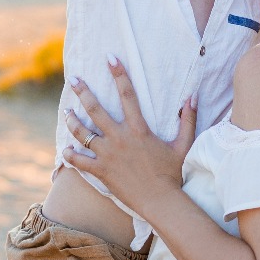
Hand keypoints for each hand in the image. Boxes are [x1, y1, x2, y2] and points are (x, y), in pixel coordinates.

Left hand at [65, 61, 194, 215]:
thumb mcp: (183, 144)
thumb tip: (193, 96)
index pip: (127, 95)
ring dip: (72, 121)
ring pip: (82, 133)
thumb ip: (188, 119)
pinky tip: (66, 149)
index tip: (110, 58)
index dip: (119, 74)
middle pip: (96, 110)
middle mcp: (120, 138)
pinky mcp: (101, 171)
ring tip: (67, 112)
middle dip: (83, 92)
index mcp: (138, 129)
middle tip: (74, 79)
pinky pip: (79, 160)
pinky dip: (71, 154)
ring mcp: (108, 155)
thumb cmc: (173, 174)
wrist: (160, 201)